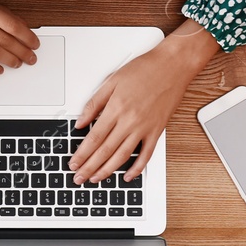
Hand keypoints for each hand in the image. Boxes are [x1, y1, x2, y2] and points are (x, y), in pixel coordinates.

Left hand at [69, 20, 220, 183]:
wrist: (173, 65)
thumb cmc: (144, 69)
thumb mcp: (112, 80)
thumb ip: (94, 103)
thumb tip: (80, 122)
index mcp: (116, 108)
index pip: (93, 138)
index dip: (82, 154)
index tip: (73, 163)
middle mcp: (129, 120)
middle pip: (105, 150)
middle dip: (89, 167)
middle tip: (78, 178)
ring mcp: (144, 127)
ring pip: (122, 156)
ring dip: (107, 171)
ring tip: (95, 179)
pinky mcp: (157, 130)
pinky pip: (146, 154)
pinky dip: (137, 168)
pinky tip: (127, 176)